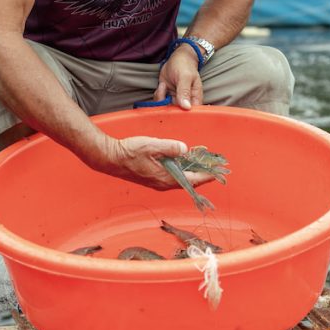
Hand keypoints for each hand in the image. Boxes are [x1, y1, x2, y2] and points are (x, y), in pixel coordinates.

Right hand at [92, 135, 213, 189]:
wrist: (111, 158)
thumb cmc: (129, 152)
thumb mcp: (152, 146)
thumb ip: (170, 147)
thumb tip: (184, 148)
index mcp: (166, 178)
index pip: (193, 179)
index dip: (207, 175)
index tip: (218, 172)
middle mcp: (164, 183)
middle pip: (190, 181)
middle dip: (203, 174)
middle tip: (215, 167)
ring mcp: (158, 181)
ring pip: (182, 179)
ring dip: (193, 172)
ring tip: (203, 163)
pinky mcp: (154, 177)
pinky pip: (174, 176)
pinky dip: (183, 170)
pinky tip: (184, 161)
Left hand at [155, 45, 202, 109]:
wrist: (178, 57)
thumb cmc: (185, 65)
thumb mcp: (185, 77)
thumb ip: (184, 92)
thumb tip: (186, 107)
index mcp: (194, 99)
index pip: (191, 114)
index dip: (183, 117)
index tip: (174, 113)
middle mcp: (185, 102)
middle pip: (176, 114)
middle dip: (168, 109)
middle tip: (165, 96)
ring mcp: (175, 99)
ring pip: (166, 108)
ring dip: (161, 99)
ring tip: (164, 86)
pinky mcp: (167, 96)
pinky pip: (160, 102)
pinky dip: (158, 95)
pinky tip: (162, 85)